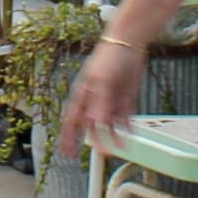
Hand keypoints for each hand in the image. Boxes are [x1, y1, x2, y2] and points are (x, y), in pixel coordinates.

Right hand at [57, 40, 146, 158]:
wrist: (129, 44)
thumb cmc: (109, 56)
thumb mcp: (102, 79)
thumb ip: (100, 102)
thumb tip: (98, 122)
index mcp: (82, 95)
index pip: (72, 120)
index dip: (68, 136)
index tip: (68, 152)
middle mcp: (95, 101)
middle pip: (92, 127)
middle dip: (96, 141)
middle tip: (103, 152)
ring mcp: (110, 102)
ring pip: (109, 126)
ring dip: (113, 137)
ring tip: (120, 147)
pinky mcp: (124, 101)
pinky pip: (124, 120)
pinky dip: (126, 129)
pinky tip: (129, 135)